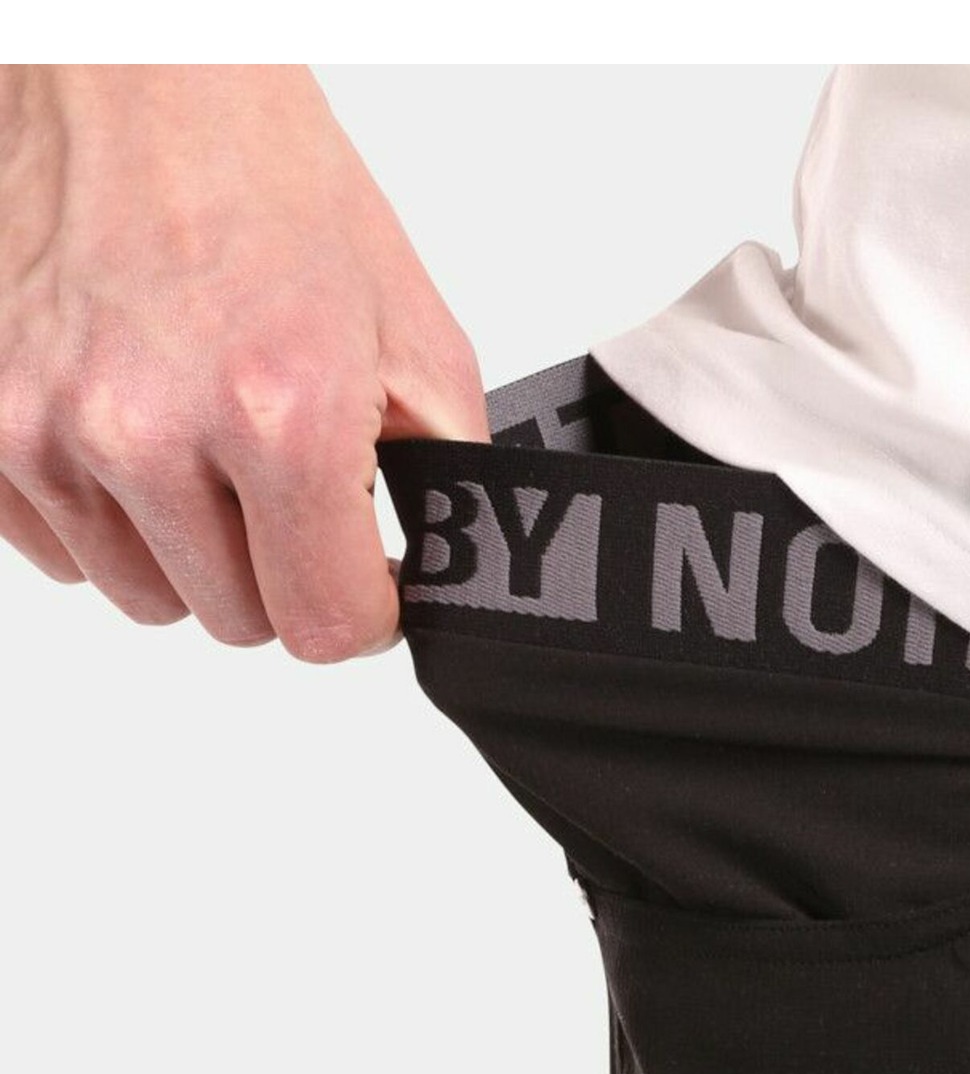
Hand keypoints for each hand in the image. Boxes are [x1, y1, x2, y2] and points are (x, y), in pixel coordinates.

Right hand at [0, 64, 491, 660]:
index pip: (326, 628)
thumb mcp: (413, 333)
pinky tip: (136, 433)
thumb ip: (442, 478)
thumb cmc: (265, 181)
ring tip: (203, 439)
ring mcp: (49, 430)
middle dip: (277, 568)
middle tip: (280, 475)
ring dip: (188, 549)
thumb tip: (450, 574)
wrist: (135, 79)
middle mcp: (149, 430)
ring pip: (148, 597)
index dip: (363, 609)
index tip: (367, 577)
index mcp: (277, 412)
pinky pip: (63, 556)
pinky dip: (108, 519)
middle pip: (240, 621)